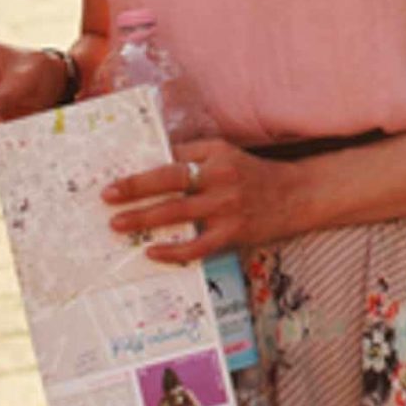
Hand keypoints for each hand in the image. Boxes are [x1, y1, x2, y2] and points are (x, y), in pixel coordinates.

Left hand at [102, 137, 299, 263]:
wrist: (298, 195)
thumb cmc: (256, 174)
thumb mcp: (226, 154)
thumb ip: (192, 155)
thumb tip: (151, 162)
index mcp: (216, 156)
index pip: (171, 161)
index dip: (141, 173)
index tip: (114, 182)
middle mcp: (221, 179)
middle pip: (170, 184)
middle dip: (135, 192)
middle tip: (107, 199)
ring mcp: (227, 207)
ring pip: (178, 214)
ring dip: (145, 219)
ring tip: (119, 224)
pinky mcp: (234, 233)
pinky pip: (197, 245)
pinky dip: (173, 250)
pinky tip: (152, 251)